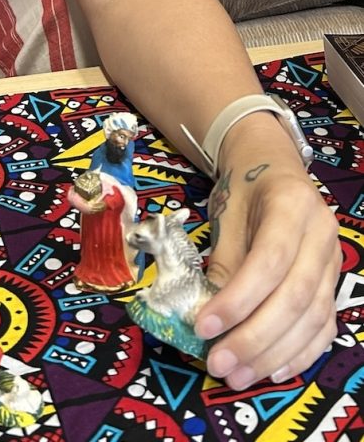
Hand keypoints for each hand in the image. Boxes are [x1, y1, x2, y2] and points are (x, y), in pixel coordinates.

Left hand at [194, 158, 340, 389]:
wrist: (271, 164)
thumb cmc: (243, 187)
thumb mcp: (226, 212)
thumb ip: (224, 259)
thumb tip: (210, 313)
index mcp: (292, 206)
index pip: (269, 263)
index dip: (238, 300)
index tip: (204, 327)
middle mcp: (322, 235)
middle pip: (295, 297)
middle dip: (255, 337)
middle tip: (220, 364)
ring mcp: (334, 262)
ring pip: (312, 319)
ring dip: (273, 354)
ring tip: (237, 376)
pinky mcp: (335, 284)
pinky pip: (324, 327)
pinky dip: (299, 354)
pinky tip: (271, 371)